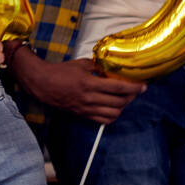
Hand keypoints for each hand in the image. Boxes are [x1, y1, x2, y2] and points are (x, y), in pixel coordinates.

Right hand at [12, 50, 144, 124]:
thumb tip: (111, 69)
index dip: (133, 88)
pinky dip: (112, 116)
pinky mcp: (82, 114)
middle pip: (119, 102)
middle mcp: (89, 98)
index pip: (118, 88)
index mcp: (89, 83)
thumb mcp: (81, 64)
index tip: (143, 86)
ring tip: (124, 100)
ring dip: (122, 107)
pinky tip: (114, 108)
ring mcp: (86, 108)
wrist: (42, 84)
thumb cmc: (60, 72)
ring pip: (113, 113)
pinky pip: (103, 120)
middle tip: (135, 91)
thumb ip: (98, 67)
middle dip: (131, 97)